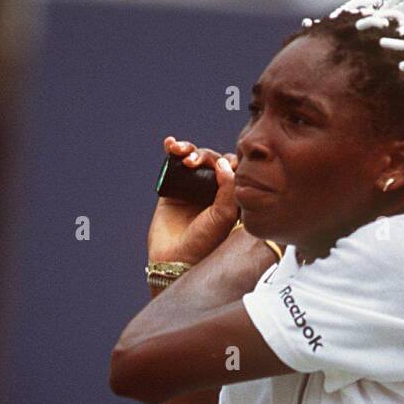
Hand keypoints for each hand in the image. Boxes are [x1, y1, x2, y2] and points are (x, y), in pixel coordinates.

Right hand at [147, 136, 239, 265]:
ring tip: (179, 152)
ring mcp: (191, 189)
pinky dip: (172, 149)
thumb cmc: (205, 242)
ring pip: (193, 159)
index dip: (228, 160)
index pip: (233, 169)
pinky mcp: (172, 189)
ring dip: (188, 149)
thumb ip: (229, 188)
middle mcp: (212, 191)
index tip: (223, 164)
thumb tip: (224, 161)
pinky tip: (170, 144)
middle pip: (212, 160)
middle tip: (193, 162)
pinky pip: (173, 164)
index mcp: (230, 197)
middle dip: (203, 155)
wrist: (176, 259)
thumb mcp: (225, 216)